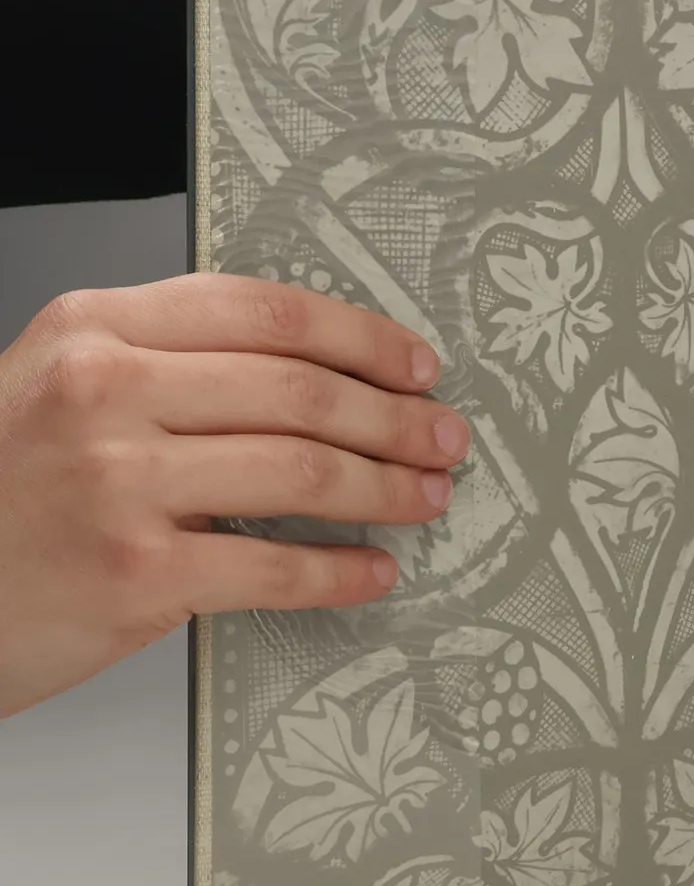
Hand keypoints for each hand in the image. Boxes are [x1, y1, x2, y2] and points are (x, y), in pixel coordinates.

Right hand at [0, 275, 468, 717]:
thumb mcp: (58, 386)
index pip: (267, 312)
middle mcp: (103, 392)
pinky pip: (275, 566)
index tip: (417, 366)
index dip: (364, 338)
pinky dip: (340, 571)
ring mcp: (117, 483)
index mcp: (94, 329)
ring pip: (304, 470)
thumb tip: (320, 376)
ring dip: (387, 488)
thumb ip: (169, 363)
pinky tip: (372, 570)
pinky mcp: (133, 573)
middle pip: (302, 390)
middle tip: (445, 437)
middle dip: (396, 418)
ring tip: (426, 498)